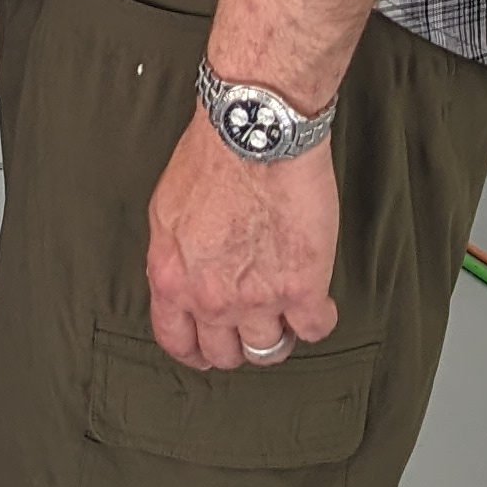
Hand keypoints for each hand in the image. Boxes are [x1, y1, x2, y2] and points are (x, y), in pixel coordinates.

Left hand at [143, 116, 340, 373]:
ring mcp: (257, 298)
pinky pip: (315, 329)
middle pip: (225, 354)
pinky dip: (319, 318)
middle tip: (253, 325)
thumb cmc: (211, 157)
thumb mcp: (167, 212)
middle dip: (238, 343)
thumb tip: (183, 278)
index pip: (177, 341)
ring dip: (279, 333)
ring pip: (269, 350)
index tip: (208, 350)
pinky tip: (318, 302)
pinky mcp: (303, 287)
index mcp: (171, 278)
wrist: (255, 132)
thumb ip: (175, 257)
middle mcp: (210, 297)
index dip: (195, 351)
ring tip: (286, 311)